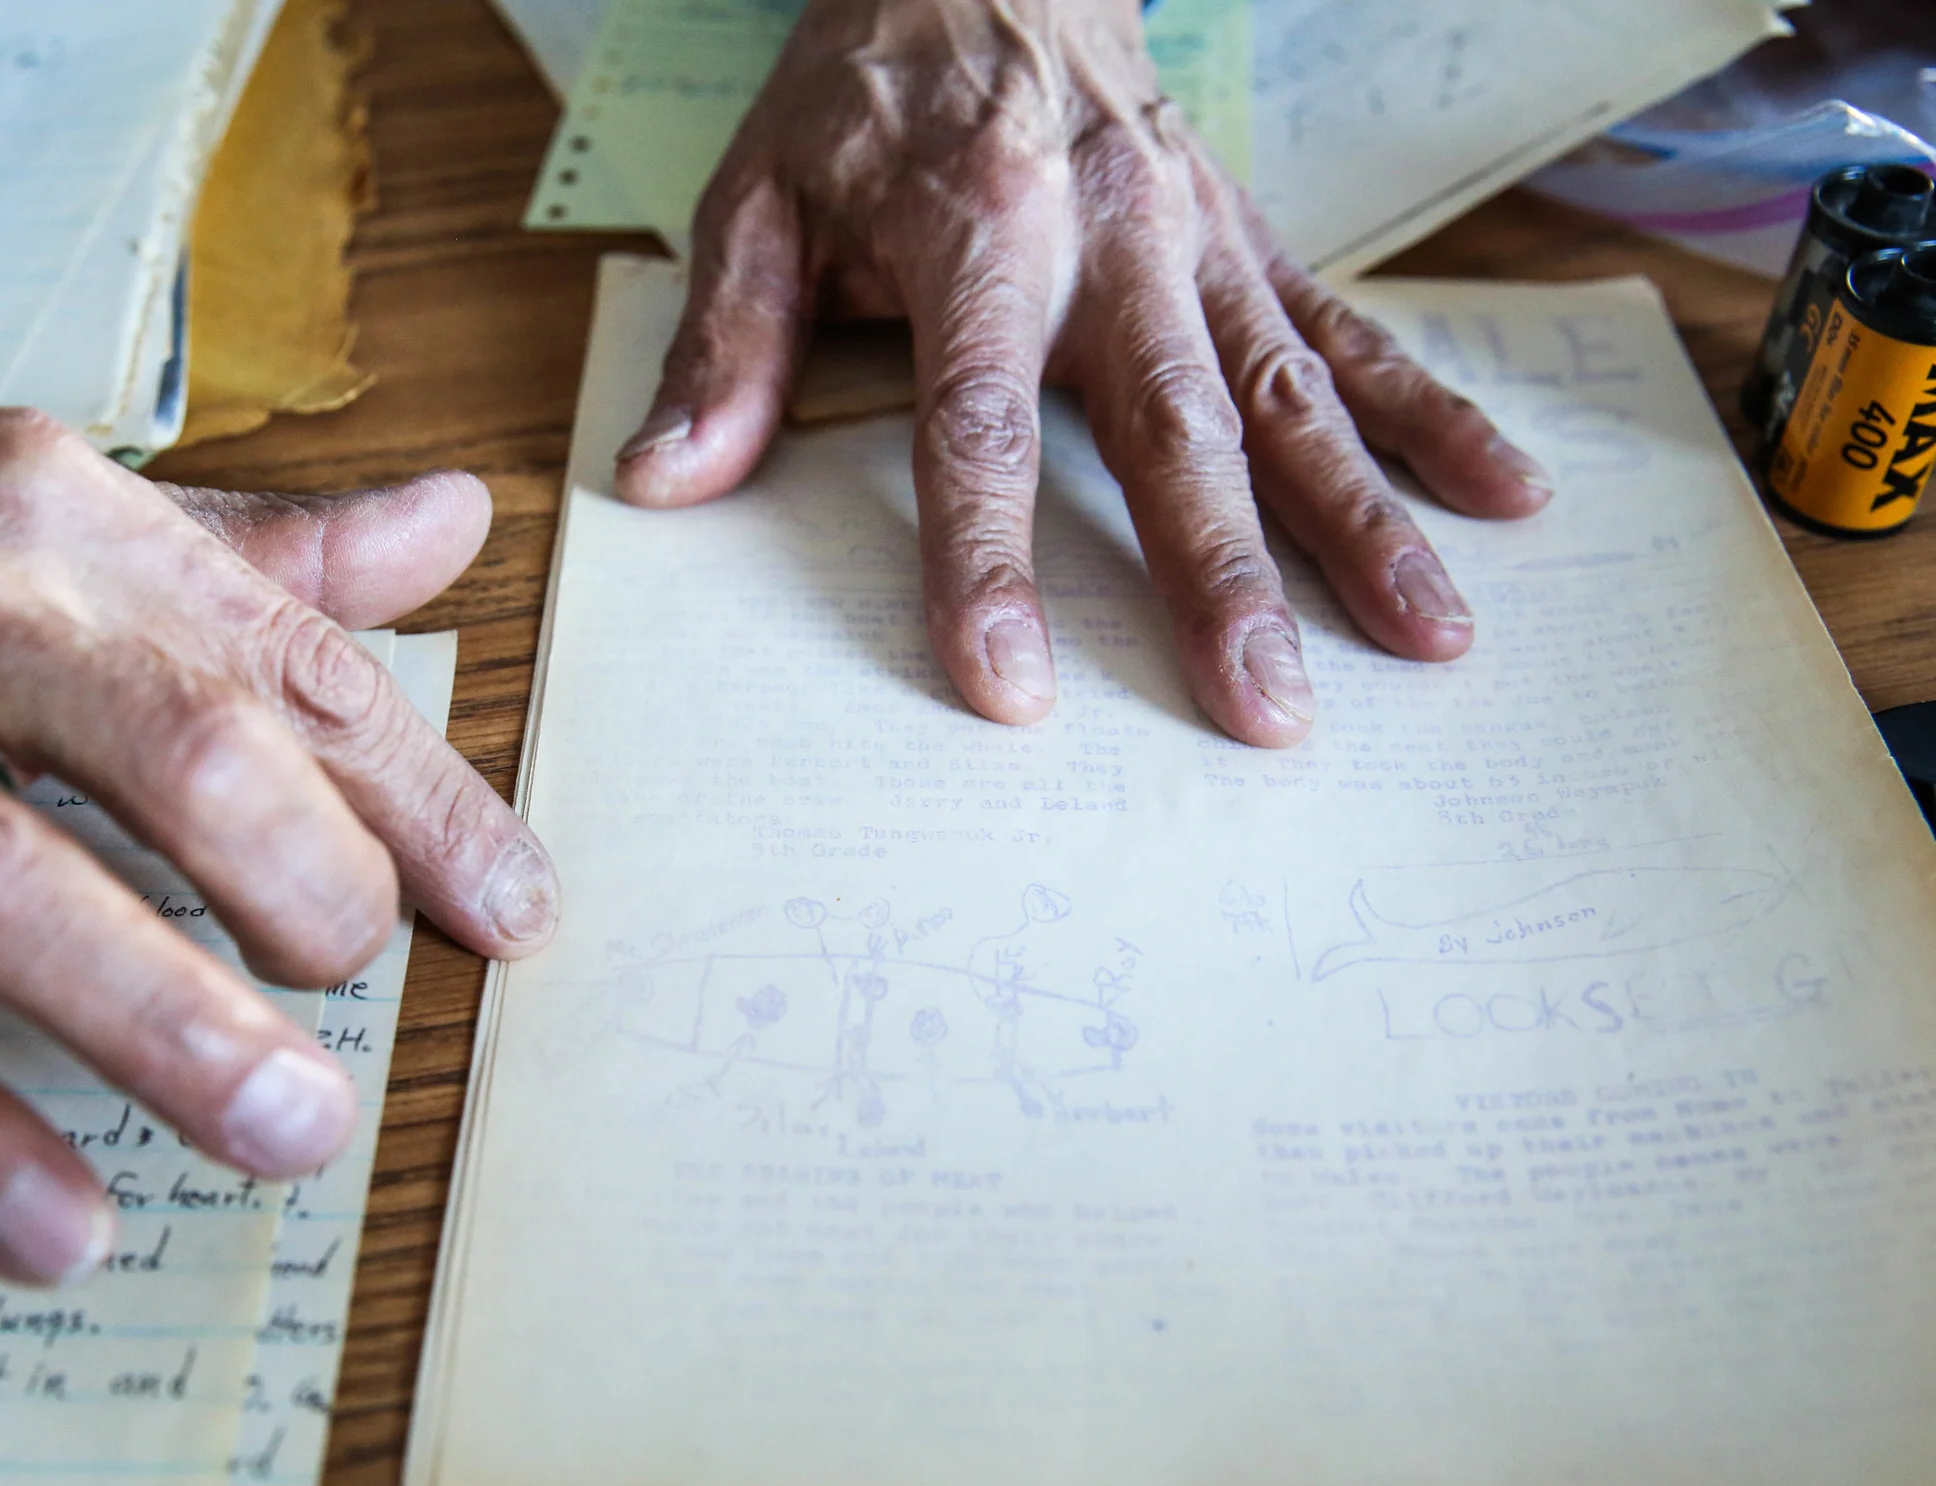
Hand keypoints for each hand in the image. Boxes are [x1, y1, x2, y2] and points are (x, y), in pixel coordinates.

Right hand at [0, 288, 557, 1284]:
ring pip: (4, 876)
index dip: (429, 809)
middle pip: (178, 748)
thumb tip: (458, 526)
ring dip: (164, 1024)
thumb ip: (268, 554)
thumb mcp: (64, 512)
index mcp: (73, 522)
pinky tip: (56, 1227)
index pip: (294, 672)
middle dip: (310, 896)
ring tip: (281, 1133)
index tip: (514, 922)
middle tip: (359, 1011)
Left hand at [614, 0, 1552, 742]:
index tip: (1013, 682)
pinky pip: (1350, 328)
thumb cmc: (863, 91)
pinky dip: (1428, 413)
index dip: (991, 557)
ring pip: (1289, 391)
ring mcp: (1198, 238)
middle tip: (1269, 710)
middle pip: (1173, 427)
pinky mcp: (1250, 236)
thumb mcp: (759, 193)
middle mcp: (1110, 235)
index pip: (980, 418)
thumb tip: (667, 486)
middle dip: (1226, 576)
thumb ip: (724, 343)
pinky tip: (1502, 493)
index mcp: (977, 226)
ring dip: (1364, 517)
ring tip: (1430, 636)